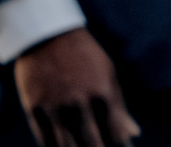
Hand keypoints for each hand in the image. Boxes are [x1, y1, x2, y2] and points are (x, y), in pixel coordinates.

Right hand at [12, 28, 138, 146]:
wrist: (47, 34)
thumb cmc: (84, 56)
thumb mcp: (108, 75)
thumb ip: (120, 108)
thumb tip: (135, 135)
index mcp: (103, 94)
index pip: (116, 135)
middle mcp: (80, 104)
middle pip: (93, 145)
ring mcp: (56, 109)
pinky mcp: (35, 111)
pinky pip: (45, 143)